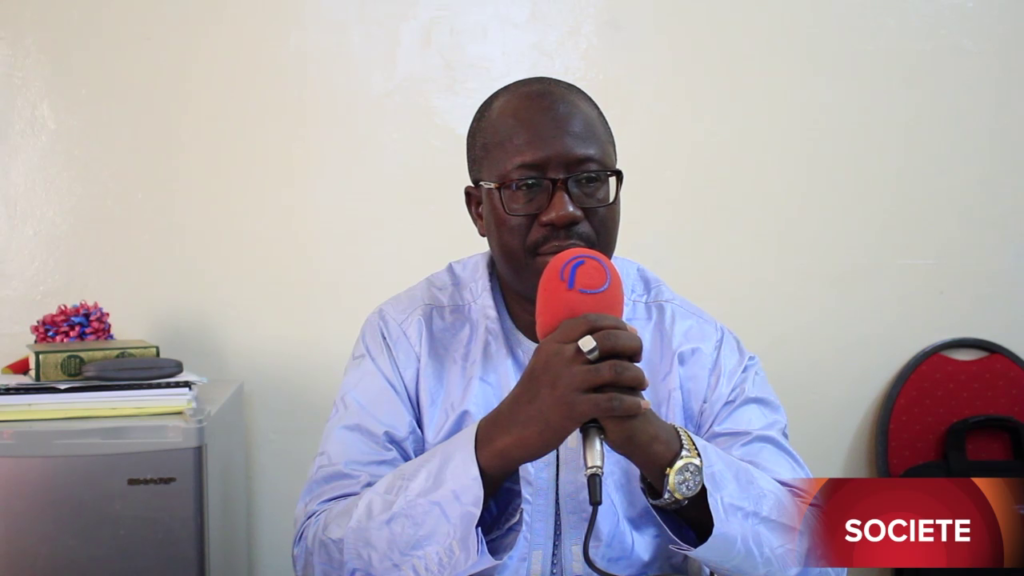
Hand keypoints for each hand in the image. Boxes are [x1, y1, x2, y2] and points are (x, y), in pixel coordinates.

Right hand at [476, 314, 648, 496]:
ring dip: (636, 375)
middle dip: (632, 346)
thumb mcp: (541, 363)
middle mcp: (560, 358)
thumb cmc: (531, 398)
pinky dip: (632, 403)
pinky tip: (641, 406)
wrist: (511, 429)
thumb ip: (562, 349)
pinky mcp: (573, 408)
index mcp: (552, 344)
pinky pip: (613, 402)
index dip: (615, 323)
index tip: (630, 333)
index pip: (589, 321)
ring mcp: (567, 383)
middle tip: (639, 357)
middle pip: (608, 340)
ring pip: (616, 370)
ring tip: (642, 382)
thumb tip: (591, 338)